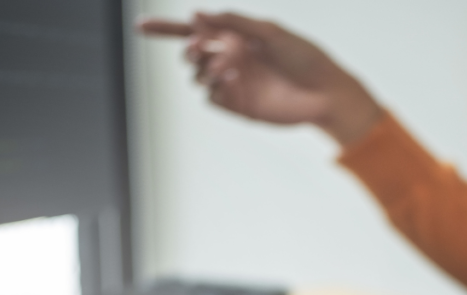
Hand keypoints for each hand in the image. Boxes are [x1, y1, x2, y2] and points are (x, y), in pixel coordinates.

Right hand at [138, 12, 383, 145]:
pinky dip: (214, 86)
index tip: (140, 26)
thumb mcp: (270, 31)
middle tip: (202, 47)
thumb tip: (196, 15)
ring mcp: (232, 84)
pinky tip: (233, 78)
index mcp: (235, 36)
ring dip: (204, 67)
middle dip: (190, 48)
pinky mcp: (237, 107)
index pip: (194, 30)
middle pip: (190, 53)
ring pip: (196, 76)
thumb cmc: (305, 57)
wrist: (325, 92)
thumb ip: (234, 22)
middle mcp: (230, 59)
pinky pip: (210, 97)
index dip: (165, 29)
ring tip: (228, 65)